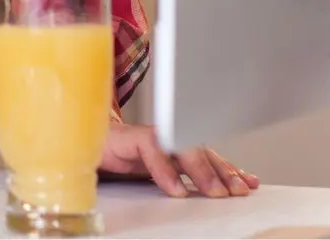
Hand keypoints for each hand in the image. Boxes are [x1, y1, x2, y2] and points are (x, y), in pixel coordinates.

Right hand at [100, 122, 257, 198]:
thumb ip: (175, 178)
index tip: (249, 183)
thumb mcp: (151, 173)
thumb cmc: (116, 157)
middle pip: (201, 150)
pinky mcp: (128, 138)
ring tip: (216, 192)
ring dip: (202, 170)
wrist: (80, 142)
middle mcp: (165, 138)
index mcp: (172, 148)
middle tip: (238, 190)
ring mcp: (148, 136)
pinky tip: (176, 189)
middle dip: (223, 170)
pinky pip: (152, 150)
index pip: (207, 156)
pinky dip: (166, 171)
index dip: (229, 168)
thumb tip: (205, 192)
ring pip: (181, 148)